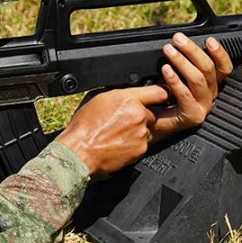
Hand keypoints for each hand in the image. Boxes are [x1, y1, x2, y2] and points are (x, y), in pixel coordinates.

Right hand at [56, 85, 170, 175]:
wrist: (80, 151)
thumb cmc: (84, 126)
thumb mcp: (98, 98)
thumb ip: (120, 94)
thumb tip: (129, 93)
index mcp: (127, 99)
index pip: (159, 92)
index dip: (161, 93)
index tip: (161, 95)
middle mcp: (138, 114)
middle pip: (152, 112)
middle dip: (142, 115)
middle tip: (125, 120)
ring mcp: (141, 133)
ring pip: (148, 128)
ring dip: (138, 129)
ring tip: (119, 133)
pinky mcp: (141, 148)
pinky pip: (143, 142)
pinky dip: (135, 142)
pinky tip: (120, 142)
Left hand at [152, 33, 232, 139]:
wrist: (151, 123)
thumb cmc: (161, 97)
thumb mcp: (176, 75)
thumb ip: (183, 62)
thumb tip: (180, 42)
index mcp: (211, 84)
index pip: (224, 68)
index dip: (220, 53)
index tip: (209, 40)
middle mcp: (210, 95)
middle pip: (209, 69)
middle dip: (193, 51)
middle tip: (177, 39)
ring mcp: (203, 107)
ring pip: (198, 79)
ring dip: (182, 62)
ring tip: (169, 51)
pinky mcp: (192, 116)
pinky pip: (185, 95)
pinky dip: (175, 80)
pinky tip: (166, 69)